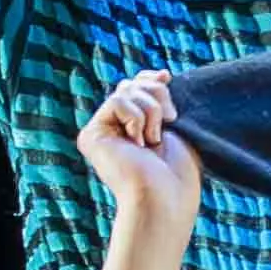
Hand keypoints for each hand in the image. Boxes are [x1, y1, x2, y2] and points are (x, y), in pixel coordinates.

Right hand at [76, 69, 204, 233]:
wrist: (167, 196)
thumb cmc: (179, 171)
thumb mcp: (176, 127)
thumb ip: (162, 100)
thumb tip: (162, 73)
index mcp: (133, 127)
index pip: (135, 88)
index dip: (150, 79)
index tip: (168, 77)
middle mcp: (113, 129)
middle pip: (131, 85)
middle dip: (157, 96)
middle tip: (171, 120)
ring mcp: (101, 132)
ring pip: (125, 91)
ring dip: (152, 111)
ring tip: (155, 139)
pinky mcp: (91, 136)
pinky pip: (117, 102)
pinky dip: (137, 118)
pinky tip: (140, 143)